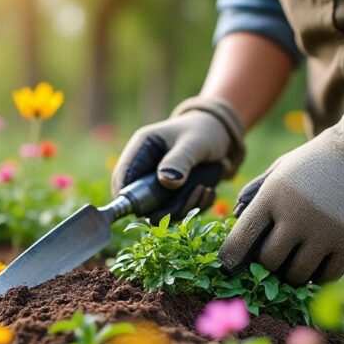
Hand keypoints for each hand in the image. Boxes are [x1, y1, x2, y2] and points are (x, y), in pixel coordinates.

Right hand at [111, 96, 244, 220]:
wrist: (220, 135)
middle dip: (166, 207)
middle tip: (194, 194)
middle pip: (140, 201)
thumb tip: (166, 182)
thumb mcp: (194, 144)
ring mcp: (157, 183)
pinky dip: (193, 206)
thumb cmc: (204, 132)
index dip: (132, 197)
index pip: (123, 178)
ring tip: (205, 189)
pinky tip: (207, 190)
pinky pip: (176, 211)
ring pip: (159, 210)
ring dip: (184, 207)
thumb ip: (179, 161)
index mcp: (142, 148)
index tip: (154, 207)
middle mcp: (145, 168)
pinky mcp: (171, 194)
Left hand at [218, 84, 343, 285]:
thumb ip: (254, 193)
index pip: (241, 238)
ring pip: (297, 275)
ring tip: (294, 263)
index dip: (230, 257)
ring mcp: (325, 231)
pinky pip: (327, 277)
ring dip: (292, 274)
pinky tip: (316, 265)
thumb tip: (235, 222)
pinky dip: (318, 276)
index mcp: (273, 196)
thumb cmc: (313, 164)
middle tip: (273, 259)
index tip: (227, 267)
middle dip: (267, 264)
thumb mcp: (278, 169)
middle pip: (270, 262)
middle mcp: (297, 216)